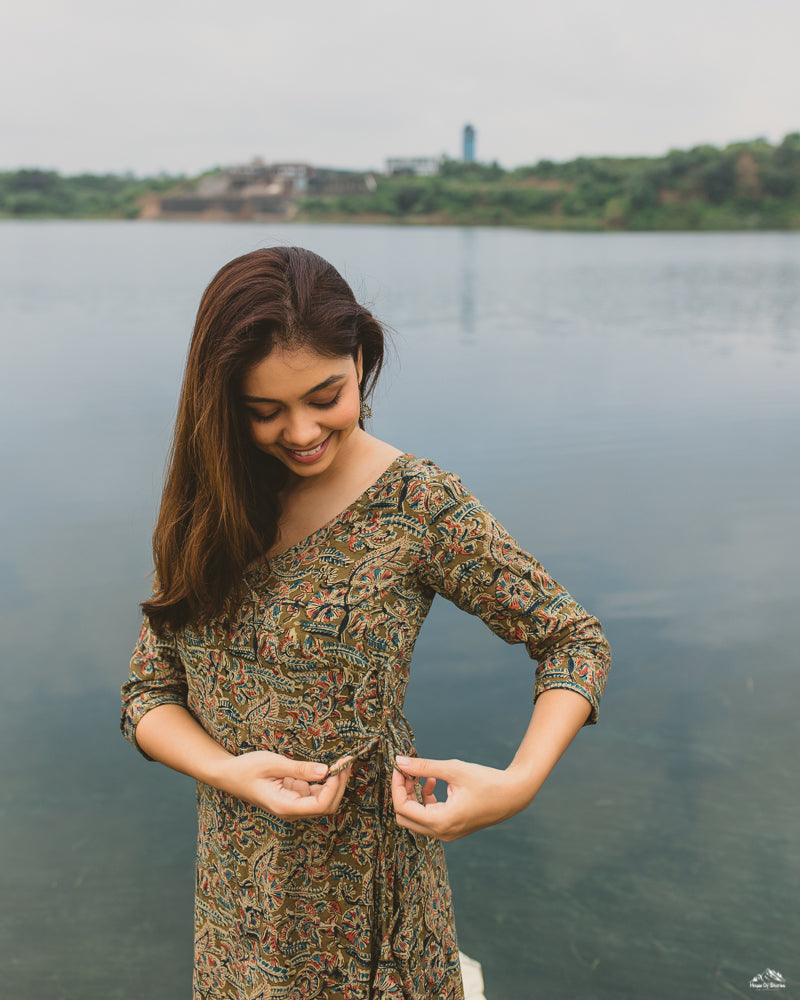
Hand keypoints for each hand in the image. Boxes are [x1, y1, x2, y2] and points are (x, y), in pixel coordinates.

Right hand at [216, 750, 352, 819]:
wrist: (229, 774)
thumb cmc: (246, 769)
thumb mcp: (273, 764)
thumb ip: (299, 769)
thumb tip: (325, 771)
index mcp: (285, 806)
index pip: (320, 805)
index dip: (334, 787)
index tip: (339, 766)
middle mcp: (291, 810)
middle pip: (326, 805)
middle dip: (339, 785)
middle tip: (346, 762)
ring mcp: (293, 804)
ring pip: (322, 800)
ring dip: (334, 783)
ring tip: (342, 762)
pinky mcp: (293, 796)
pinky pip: (314, 793)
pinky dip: (324, 781)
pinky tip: (329, 767)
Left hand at [391, 755, 529, 841]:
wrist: (514, 794)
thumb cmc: (486, 781)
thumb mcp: (453, 769)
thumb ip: (424, 767)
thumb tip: (400, 761)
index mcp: (441, 822)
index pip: (403, 808)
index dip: (396, 786)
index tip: (399, 767)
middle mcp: (442, 833)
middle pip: (405, 818)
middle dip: (402, 793)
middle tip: (407, 772)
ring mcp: (447, 833)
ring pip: (417, 818)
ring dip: (414, 796)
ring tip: (424, 775)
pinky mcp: (452, 828)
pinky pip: (429, 818)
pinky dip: (426, 801)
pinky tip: (434, 782)